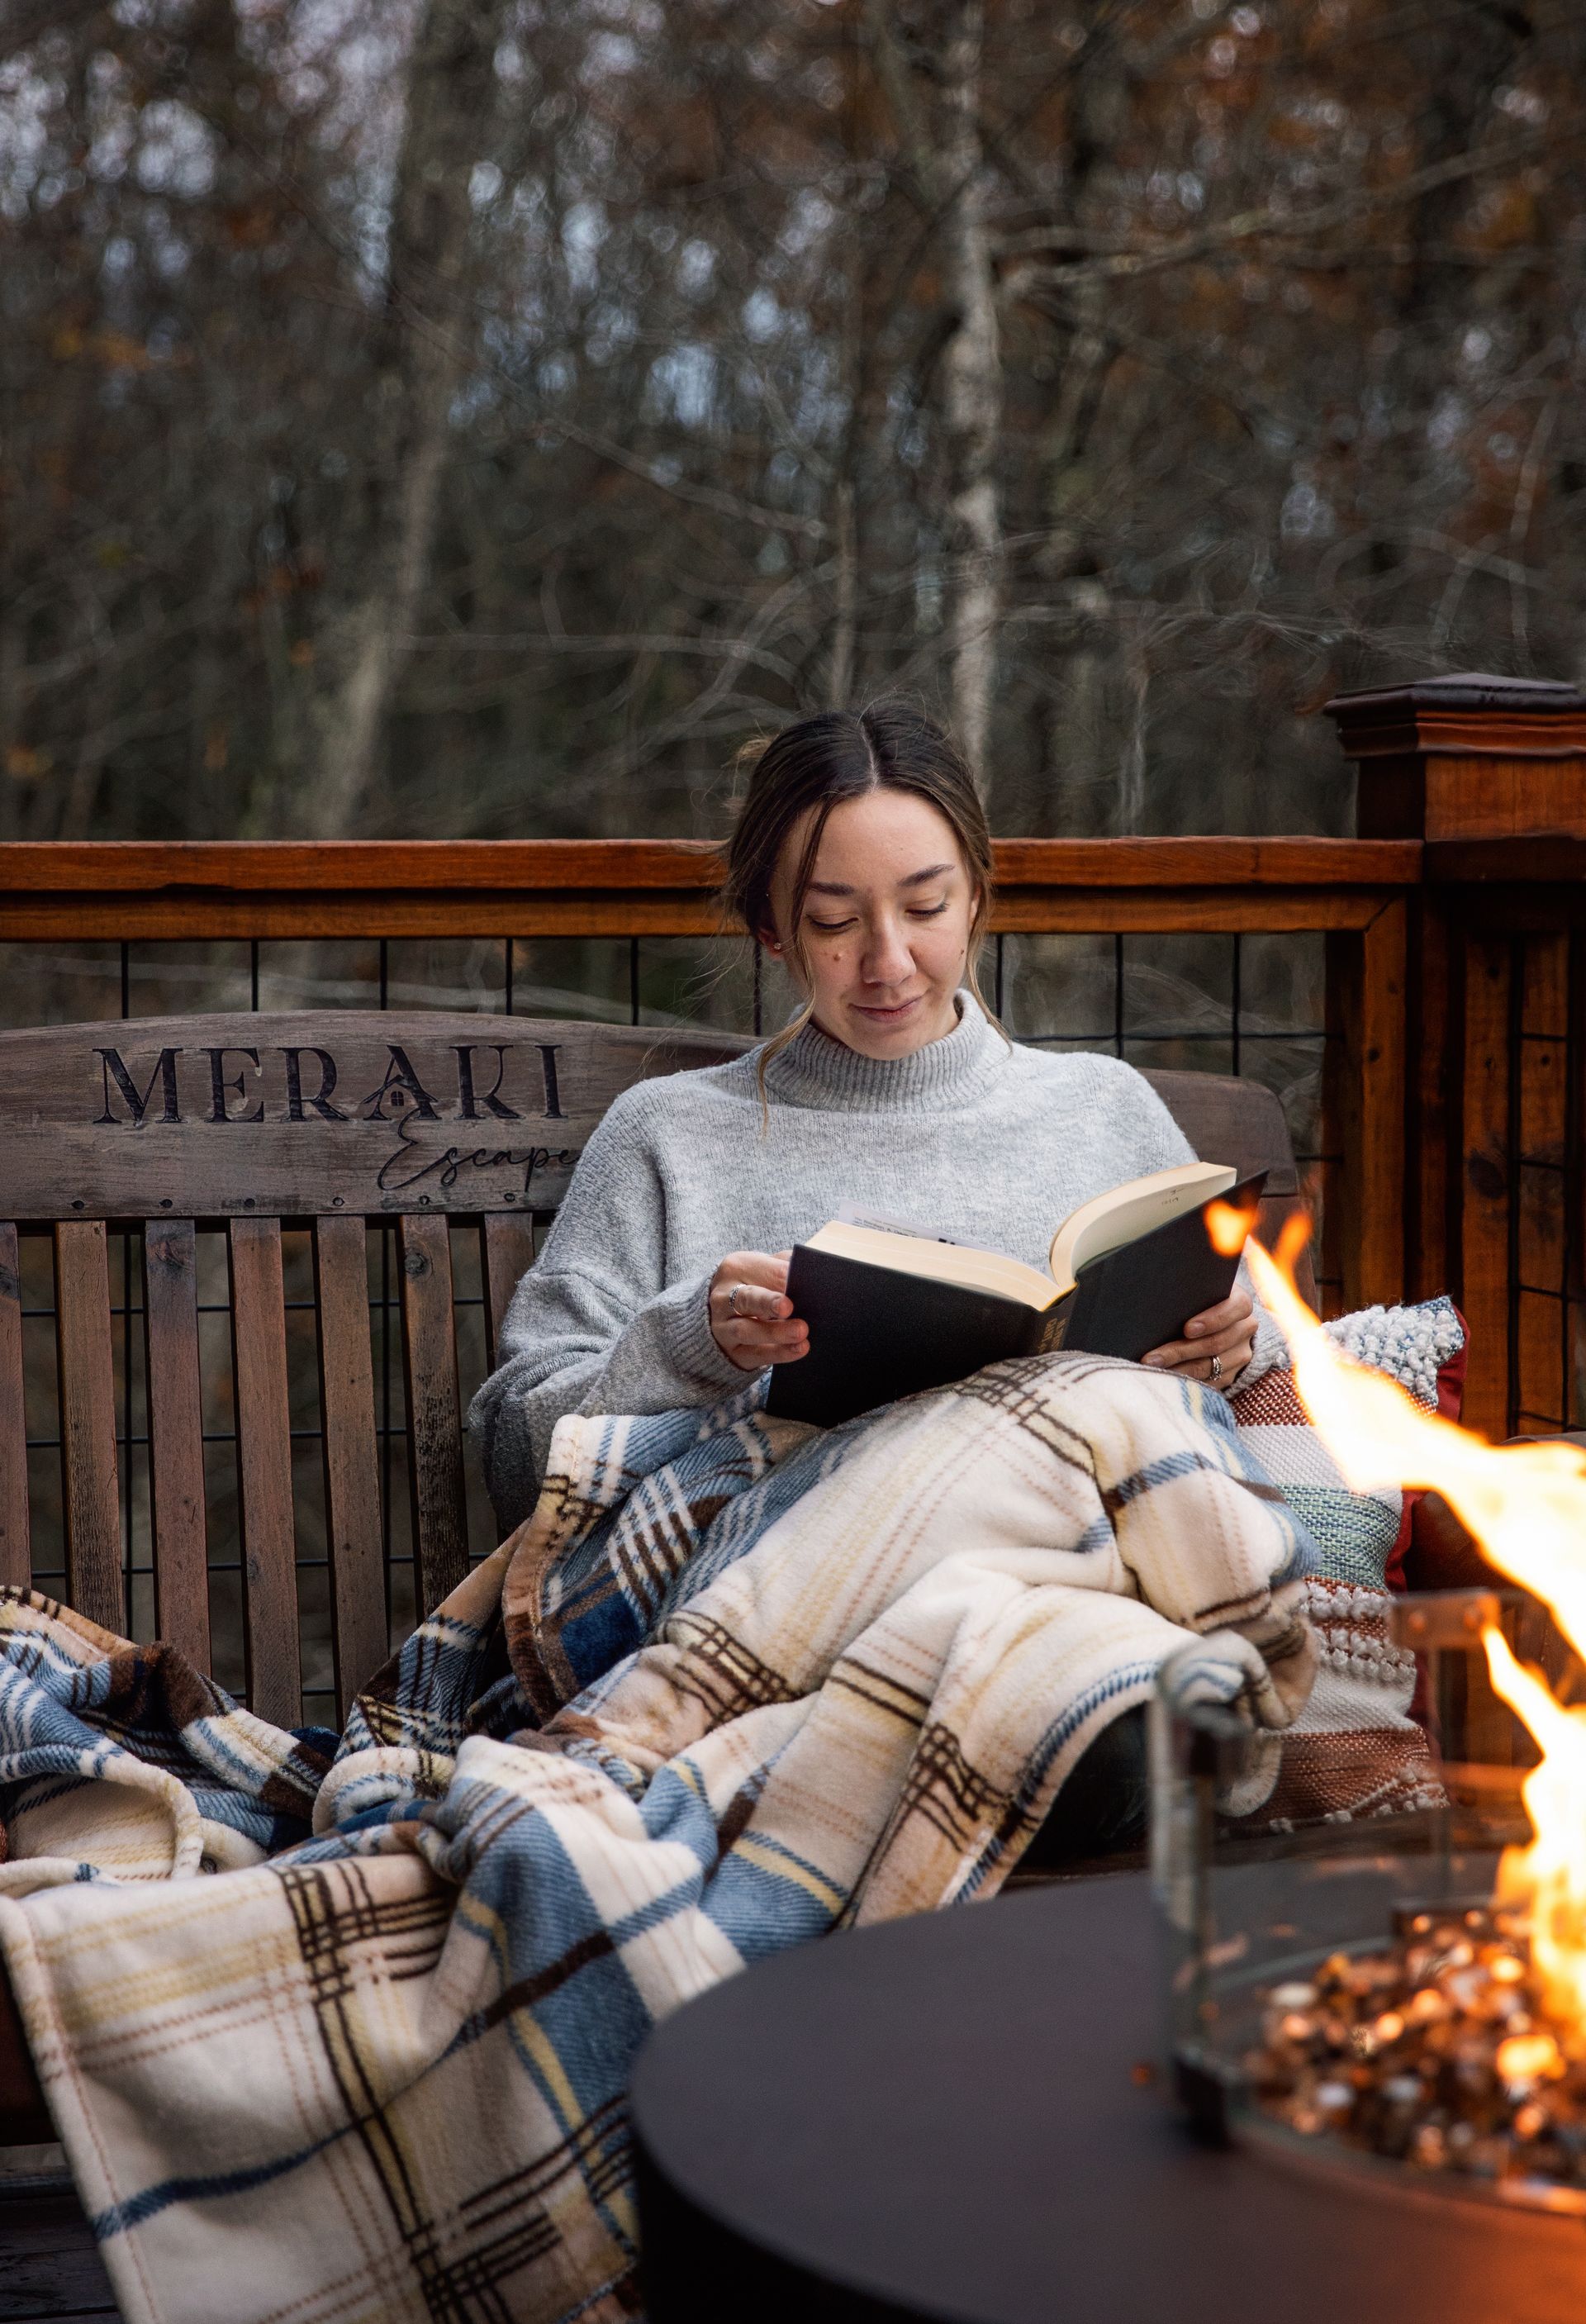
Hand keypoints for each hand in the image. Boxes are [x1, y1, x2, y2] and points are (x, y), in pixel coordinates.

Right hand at [708, 1250, 809, 1372]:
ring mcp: (724, 1328)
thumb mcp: (764, 1270)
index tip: (805, 1281)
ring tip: (800, 1331)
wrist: (724, 1314)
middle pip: (747, 1298)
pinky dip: (778, 1353)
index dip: (785, 1277)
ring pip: (746, 1330)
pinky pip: (756, 1354)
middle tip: (788, 1307)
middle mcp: (723, 1298)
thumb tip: (808, 1272)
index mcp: (734, 1269)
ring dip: (775, 1332)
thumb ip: (784, 1267)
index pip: (763, 1270)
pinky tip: (797, 1348)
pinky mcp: (732, 1352)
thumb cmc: (754, 1287)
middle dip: (767, 1302)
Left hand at [1141, 1289, 1255, 1387]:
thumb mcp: (1196, 1292)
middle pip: (1216, 1343)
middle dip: (1180, 1351)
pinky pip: (1209, 1382)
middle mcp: (1245, 1328)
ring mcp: (1241, 1353)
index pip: (1236, 1309)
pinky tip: (1163, 1379)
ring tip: (1151, 1369)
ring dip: (1177, 1370)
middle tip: (1151, 1358)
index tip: (1187, 1329)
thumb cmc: (1195, 1299)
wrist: (1210, 1320)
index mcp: (1240, 1303)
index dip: (1212, 1320)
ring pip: (1210, 1366)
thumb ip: (1187, 1295)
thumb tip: (1156, 1301)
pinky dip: (1185, 1381)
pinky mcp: (1232, 1374)